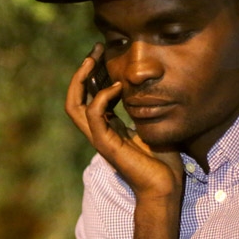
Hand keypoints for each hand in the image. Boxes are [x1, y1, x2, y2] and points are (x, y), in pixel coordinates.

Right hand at [65, 44, 184, 238]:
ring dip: (81, 80)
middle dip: (82, 71)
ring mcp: (100, 138)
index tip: (102, 53)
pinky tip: (117, 87)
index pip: (90, 95)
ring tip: (93, 60)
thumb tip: (151, 91)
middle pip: (75, 97)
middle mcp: (99, 130)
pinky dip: (102, 98)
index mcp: (108, 126)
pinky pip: (94, 116)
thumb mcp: (152, 127)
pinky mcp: (106, 145)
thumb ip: (144, 110)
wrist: (164, 188)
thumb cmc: (163, 162)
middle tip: (94, 50)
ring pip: (74, 105)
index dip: (93, 73)